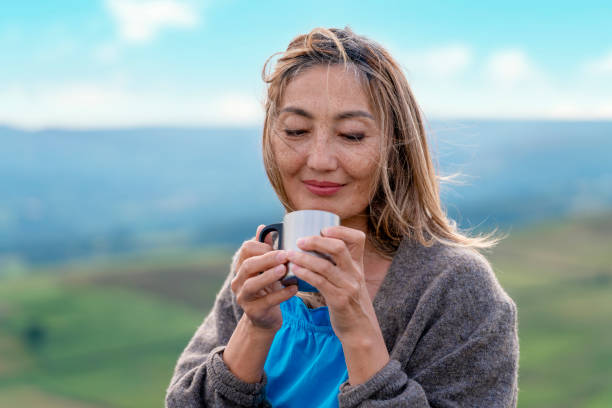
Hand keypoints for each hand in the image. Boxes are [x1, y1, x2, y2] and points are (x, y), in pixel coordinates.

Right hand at [231, 225, 297, 332]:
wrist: (265, 319)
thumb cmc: (268, 289)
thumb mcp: (266, 269)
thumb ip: (265, 250)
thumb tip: (262, 227)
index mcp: (242, 267)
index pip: (246, 249)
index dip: (263, 246)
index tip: (281, 248)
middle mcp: (238, 281)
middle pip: (248, 265)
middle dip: (267, 259)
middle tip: (285, 255)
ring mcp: (244, 298)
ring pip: (252, 284)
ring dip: (269, 275)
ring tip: (285, 270)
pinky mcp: (254, 312)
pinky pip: (268, 301)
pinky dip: (282, 294)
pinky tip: (294, 288)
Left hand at [286, 226, 379, 341]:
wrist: (359, 329)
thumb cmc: (349, 300)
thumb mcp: (351, 278)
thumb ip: (339, 264)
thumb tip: (316, 245)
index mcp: (358, 264)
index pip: (359, 239)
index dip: (341, 230)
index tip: (323, 229)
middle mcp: (355, 273)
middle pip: (338, 248)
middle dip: (316, 241)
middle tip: (299, 240)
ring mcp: (348, 286)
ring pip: (325, 266)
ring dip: (304, 258)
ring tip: (290, 254)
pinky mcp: (339, 300)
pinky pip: (320, 283)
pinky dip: (305, 274)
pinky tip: (294, 270)